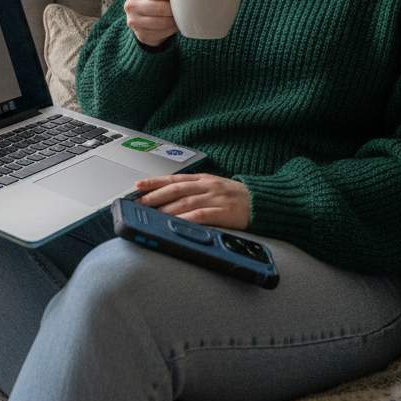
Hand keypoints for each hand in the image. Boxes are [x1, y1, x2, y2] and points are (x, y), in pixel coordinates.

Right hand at [125, 0, 177, 46]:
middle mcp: (130, 5)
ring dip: (174, 20)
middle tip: (183, 7)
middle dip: (174, 8)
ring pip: (161, 22)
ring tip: (180, 16)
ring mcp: (134, 22)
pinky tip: (175, 24)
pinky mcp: (141, 35)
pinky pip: (161, 33)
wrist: (143, 19)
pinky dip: (171, 29)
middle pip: (159, 7)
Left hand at [134, 173, 250, 228]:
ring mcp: (216, 198)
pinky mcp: (224, 212)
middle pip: (176, 189)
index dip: (155, 182)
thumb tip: (169, 196)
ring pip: (186, 202)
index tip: (138, 186)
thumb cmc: (236, 197)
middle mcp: (207, 186)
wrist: (262, 202)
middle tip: (140, 203)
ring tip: (152, 214)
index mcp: (204, 179)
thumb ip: (195, 190)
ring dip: (167, 208)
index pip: (174, 178)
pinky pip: (202, 215)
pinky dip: (187, 218)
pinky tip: (176, 222)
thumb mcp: (214, 187)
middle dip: (156, 195)